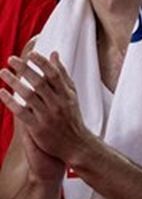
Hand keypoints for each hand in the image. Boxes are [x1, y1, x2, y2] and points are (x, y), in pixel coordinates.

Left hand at [0, 53, 92, 171]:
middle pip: (40, 82)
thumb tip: (53, 54)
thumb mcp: (71, 95)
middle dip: (24, 69)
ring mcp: (48, 116)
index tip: (30, 54)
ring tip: (3, 72)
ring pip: (29, 96)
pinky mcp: (38, 128)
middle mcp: (58, 103)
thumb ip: (62, 74)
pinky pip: (22, 112)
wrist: (76, 145)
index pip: (54, 75)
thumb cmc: (72, 117)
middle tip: (11, 59)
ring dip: (15, 82)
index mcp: (67, 94)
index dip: (42, 63)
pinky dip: (11, 102)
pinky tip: (1, 93)